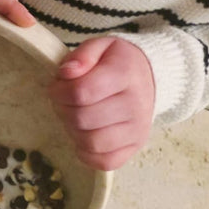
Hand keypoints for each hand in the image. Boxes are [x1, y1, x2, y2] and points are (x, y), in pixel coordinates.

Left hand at [47, 37, 154, 170]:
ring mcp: (137, 129)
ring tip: (75, 117)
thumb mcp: (101, 46)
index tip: (57, 87)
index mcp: (125, 74)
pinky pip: (104, 162)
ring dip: (72, 131)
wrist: (151, 78)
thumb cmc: (117, 63)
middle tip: (65, 101)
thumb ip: (82, 55)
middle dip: (62, 110)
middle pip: (82, 118)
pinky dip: (87, 153)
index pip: (82, 92)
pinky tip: (84, 135)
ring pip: (91, 142)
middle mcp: (135, 104)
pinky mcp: (135, 147)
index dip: (59, 91)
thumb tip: (66, 73)